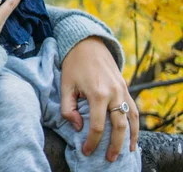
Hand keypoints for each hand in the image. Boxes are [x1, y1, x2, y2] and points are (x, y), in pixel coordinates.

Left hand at [61, 37, 138, 161]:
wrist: (87, 44)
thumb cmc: (73, 65)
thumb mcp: (65, 86)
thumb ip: (68, 108)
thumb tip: (78, 126)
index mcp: (97, 93)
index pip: (97, 126)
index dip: (92, 142)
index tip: (86, 151)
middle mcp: (114, 93)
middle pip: (119, 127)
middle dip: (114, 145)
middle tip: (108, 158)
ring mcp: (123, 90)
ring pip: (132, 119)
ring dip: (130, 137)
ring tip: (126, 152)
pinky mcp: (126, 88)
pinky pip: (135, 110)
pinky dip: (136, 124)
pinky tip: (132, 135)